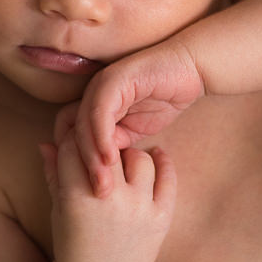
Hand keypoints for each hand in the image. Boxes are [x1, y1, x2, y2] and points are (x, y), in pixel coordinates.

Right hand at [41, 131, 176, 261]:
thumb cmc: (72, 245)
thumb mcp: (59, 210)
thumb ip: (54, 174)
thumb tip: (46, 142)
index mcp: (78, 198)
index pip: (74, 148)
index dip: (74, 142)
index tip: (77, 145)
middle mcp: (111, 200)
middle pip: (108, 148)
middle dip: (101, 147)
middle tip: (101, 152)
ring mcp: (139, 209)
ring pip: (140, 159)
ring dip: (130, 157)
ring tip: (123, 164)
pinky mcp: (160, 219)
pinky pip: (168, 179)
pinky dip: (164, 163)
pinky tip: (157, 155)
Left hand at [54, 39, 202, 196]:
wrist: (189, 69)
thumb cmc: (164, 97)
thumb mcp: (136, 128)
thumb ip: (117, 142)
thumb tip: (102, 165)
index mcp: (94, 104)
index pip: (72, 137)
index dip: (78, 164)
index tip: (92, 192)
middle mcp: (92, 93)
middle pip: (73, 133)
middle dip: (82, 166)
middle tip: (96, 192)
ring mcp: (100, 84)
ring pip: (84, 124)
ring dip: (91, 155)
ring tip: (102, 182)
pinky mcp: (114, 79)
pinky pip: (101, 111)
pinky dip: (102, 136)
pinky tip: (111, 157)